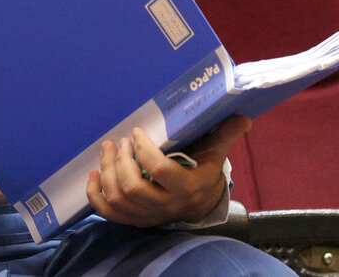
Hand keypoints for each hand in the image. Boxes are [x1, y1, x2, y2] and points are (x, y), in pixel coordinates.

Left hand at [86, 115, 250, 226]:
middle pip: (133, 187)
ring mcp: (148, 216)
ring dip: (106, 172)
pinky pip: (108, 213)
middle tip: (119, 141)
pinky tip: (94, 173)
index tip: (136, 132)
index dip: (143, 150)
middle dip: (120, 160)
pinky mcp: (134, 220)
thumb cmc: (204, 171)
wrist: (200, 202)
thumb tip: (244, 118)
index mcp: (186, 187)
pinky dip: (96, 194)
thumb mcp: (216, 152)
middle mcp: (166, 206)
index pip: (159, 171)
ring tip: (107, 149)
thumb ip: (226, 134)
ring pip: (118, 199)